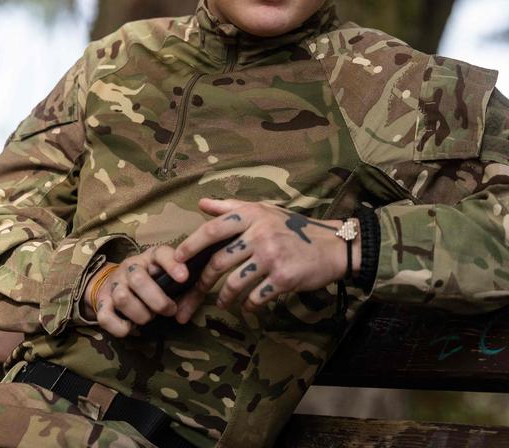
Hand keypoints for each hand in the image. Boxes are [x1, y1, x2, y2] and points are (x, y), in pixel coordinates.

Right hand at [83, 245, 188, 337]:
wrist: (113, 280)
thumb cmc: (150, 280)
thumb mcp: (164, 275)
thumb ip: (179, 288)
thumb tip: (184, 313)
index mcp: (149, 258)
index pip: (160, 254)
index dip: (172, 264)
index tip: (184, 278)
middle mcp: (129, 267)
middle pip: (138, 279)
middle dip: (157, 301)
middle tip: (169, 310)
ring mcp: (113, 284)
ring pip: (122, 298)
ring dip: (140, 314)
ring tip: (149, 318)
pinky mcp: (101, 302)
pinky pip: (105, 317)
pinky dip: (120, 327)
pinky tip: (131, 328)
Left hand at [171, 198, 357, 322]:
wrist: (332, 246)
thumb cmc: (294, 227)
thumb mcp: (264, 210)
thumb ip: (231, 207)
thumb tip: (202, 203)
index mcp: (252, 216)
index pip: (213, 230)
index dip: (191, 246)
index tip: (176, 260)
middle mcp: (259, 233)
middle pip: (219, 261)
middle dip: (202, 282)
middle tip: (195, 294)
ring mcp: (271, 256)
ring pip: (234, 283)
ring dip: (225, 298)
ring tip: (223, 303)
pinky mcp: (283, 278)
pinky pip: (256, 297)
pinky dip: (248, 306)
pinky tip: (248, 306)